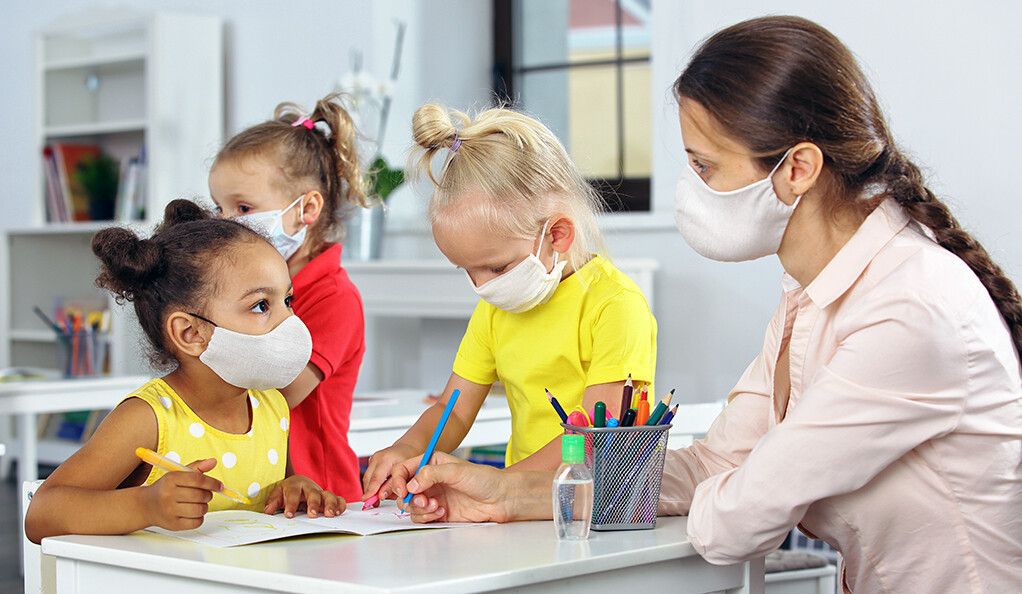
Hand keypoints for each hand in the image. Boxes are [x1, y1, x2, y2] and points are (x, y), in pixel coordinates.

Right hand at [142, 458, 220, 530]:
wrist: (146, 506)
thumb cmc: (166, 489)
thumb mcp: (178, 474)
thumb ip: (197, 467)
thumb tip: (213, 461)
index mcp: (170, 479)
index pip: (198, 479)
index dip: (212, 483)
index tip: (219, 486)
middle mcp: (168, 495)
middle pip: (200, 495)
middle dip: (208, 495)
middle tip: (206, 494)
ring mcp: (169, 511)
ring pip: (200, 509)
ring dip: (204, 506)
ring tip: (198, 503)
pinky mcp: (173, 525)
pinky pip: (196, 522)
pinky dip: (199, 517)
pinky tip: (193, 513)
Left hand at [263, 475, 343, 518]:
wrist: (298, 483)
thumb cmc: (288, 490)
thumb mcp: (277, 494)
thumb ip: (273, 502)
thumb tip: (268, 511)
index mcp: (295, 485)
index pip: (293, 494)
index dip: (291, 504)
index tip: (288, 515)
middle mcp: (310, 487)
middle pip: (313, 493)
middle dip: (313, 504)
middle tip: (312, 515)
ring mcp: (321, 492)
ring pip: (328, 495)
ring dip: (330, 504)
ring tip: (329, 515)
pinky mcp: (328, 498)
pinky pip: (338, 499)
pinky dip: (340, 505)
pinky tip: (339, 513)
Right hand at [361, 443, 419, 504]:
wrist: (408, 447)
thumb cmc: (410, 459)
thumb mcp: (406, 473)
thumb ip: (393, 485)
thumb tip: (381, 497)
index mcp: (386, 459)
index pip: (375, 479)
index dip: (370, 492)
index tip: (367, 502)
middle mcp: (377, 457)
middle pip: (369, 479)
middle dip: (370, 493)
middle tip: (374, 503)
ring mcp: (373, 458)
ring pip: (368, 478)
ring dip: (372, 489)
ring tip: (382, 496)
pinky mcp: (372, 461)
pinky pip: (370, 475)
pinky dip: (374, 483)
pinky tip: (383, 488)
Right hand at [391, 452, 518, 522]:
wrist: (500, 499)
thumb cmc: (484, 479)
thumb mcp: (456, 471)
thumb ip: (431, 474)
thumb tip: (411, 484)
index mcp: (431, 463)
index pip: (403, 469)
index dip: (398, 480)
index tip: (402, 490)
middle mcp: (429, 480)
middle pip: (403, 490)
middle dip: (410, 498)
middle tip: (423, 501)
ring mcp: (433, 496)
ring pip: (411, 506)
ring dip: (419, 509)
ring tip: (435, 507)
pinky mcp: (438, 512)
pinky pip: (421, 517)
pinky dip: (427, 517)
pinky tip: (441, 512)